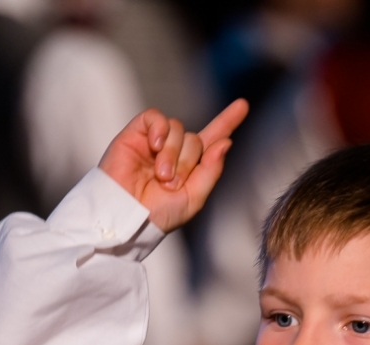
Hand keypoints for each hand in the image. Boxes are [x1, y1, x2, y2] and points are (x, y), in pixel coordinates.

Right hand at [98, 99, 248, 233]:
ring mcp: (155, 141)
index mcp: (190, 166)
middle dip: (188, 161)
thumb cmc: (158, 214)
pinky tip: (154, 148)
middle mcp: (174, 151)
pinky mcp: (136, 134)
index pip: (212, 138)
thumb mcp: (193, 198)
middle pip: (195, 138)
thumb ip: (211, 171)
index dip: (227, 121)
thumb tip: (225, 142)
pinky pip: (154, 117)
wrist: (126, 215)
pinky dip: (159, 130)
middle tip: (171, 184)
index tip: (243, 105)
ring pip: (177, 128)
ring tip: (161, 176)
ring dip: (172, 153)